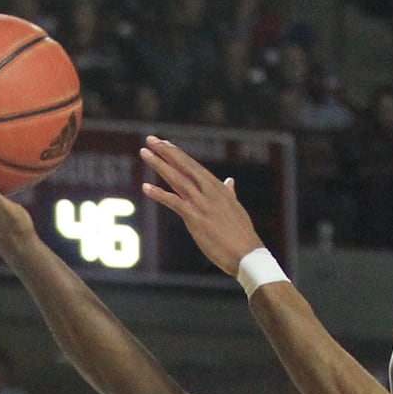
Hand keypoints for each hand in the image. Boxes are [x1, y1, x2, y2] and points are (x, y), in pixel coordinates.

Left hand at [139, 136, 264, 274]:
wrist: (248, 255)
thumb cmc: (242, 235)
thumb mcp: (236, 209)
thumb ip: (229, 193)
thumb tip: (230, 181)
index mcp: (219, 189)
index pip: (194, 167)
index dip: (178, 155)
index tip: (165, 144)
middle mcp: (210, 192)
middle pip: (184, 166)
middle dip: (166, 152)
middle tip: (150, 139)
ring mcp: (202, 204)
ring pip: (177, 179)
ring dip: (159, 165)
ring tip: (144, 153)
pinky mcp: (196, 218)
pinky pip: (174, 202)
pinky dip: (159, 194)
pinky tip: (145, 187)